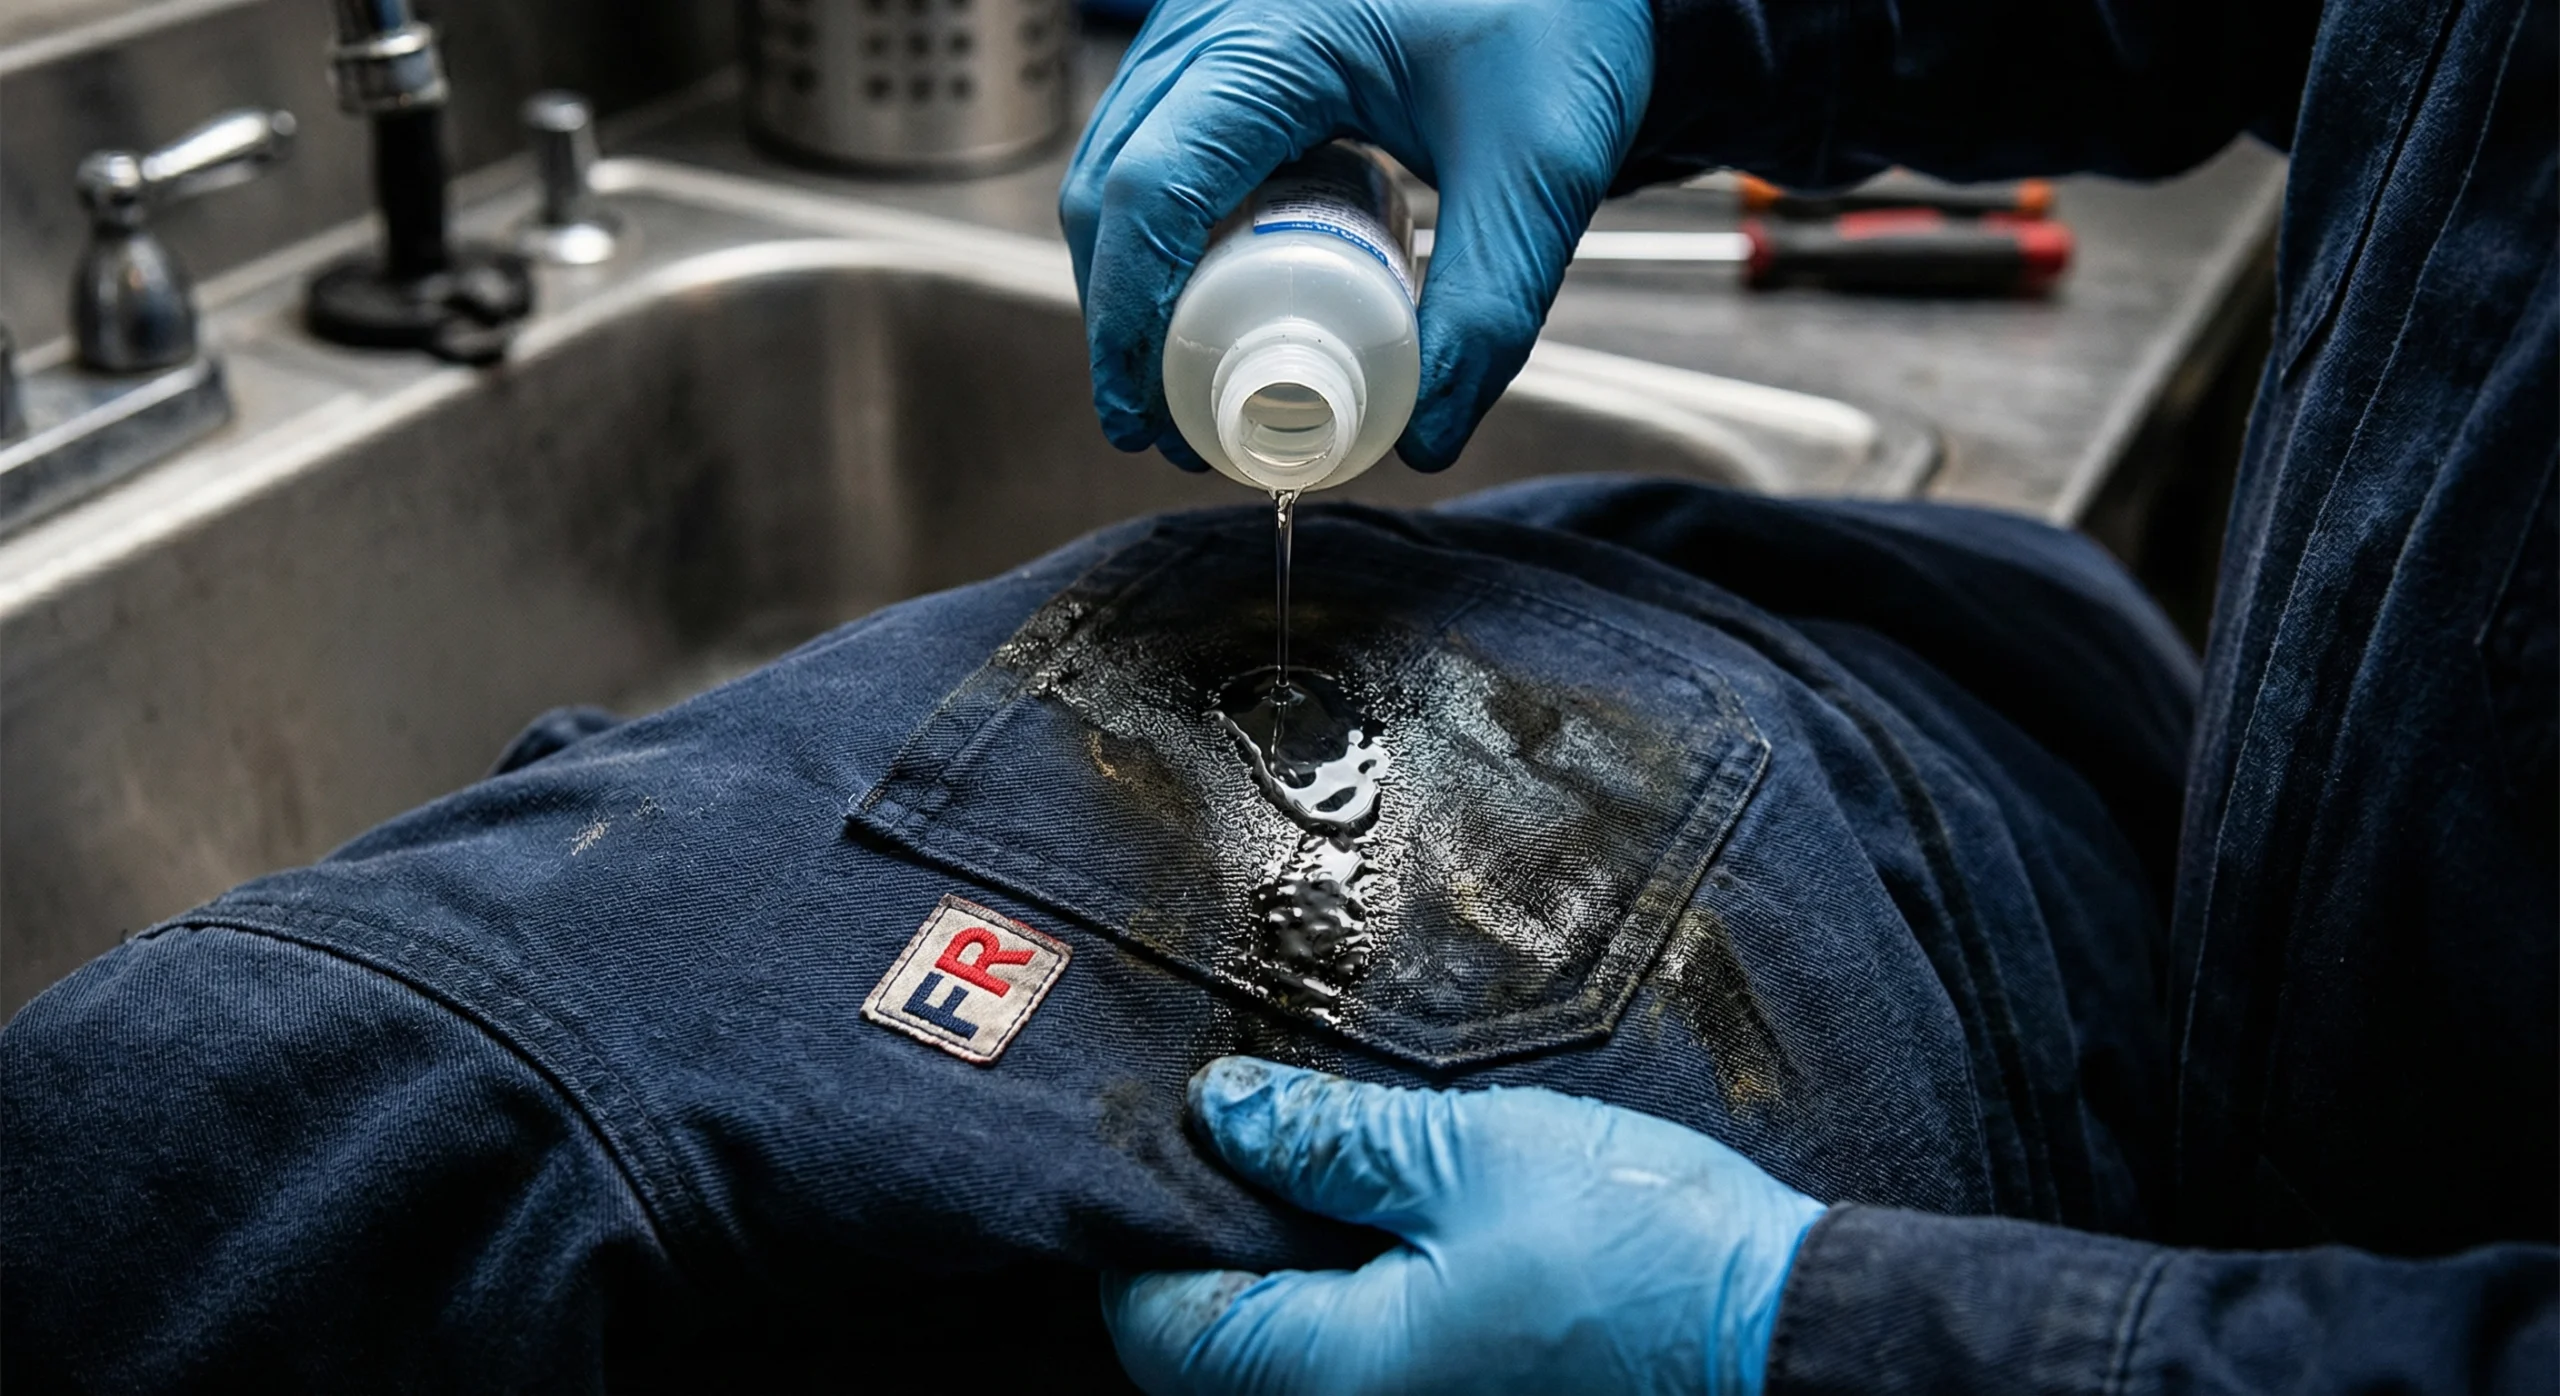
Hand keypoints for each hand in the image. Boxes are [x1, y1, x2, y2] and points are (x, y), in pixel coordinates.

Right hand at [1059, 0, 1654, 471]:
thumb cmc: (1561, 16)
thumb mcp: (1538, 168)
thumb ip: (1490, 305)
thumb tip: (1424, 436)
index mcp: (1273, 37)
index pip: (1154, 191)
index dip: (1131, 319)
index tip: (1145, 420)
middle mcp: (1214, 20)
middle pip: (1112, 188)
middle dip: (1124, 318)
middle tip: (1168, 425)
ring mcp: (1207, 24)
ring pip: (1121, 166)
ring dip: (1137, 278)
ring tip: (1194, 377)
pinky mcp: (1225, 43)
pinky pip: (1161, 143)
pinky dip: (1172, 230)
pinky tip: (1224, 292)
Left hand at [1103, 1057, 1827, 1395]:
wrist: (1788, 1338)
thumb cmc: (1644, 1250)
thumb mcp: (1473, 1157)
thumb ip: (1328, 1140)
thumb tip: (1220, 1110)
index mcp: (1338, 1382)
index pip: (1161, 1322)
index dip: (1142, 1222)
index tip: (1171, 1132)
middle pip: (1214, 1348)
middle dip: (1213, 1236)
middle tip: (1249, 1127)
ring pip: (1287, 1355)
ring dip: (1283, 1262)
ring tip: (1323, 1157)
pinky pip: (1359, 1364)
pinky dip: (1347, 1293)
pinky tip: (1387, 1216)